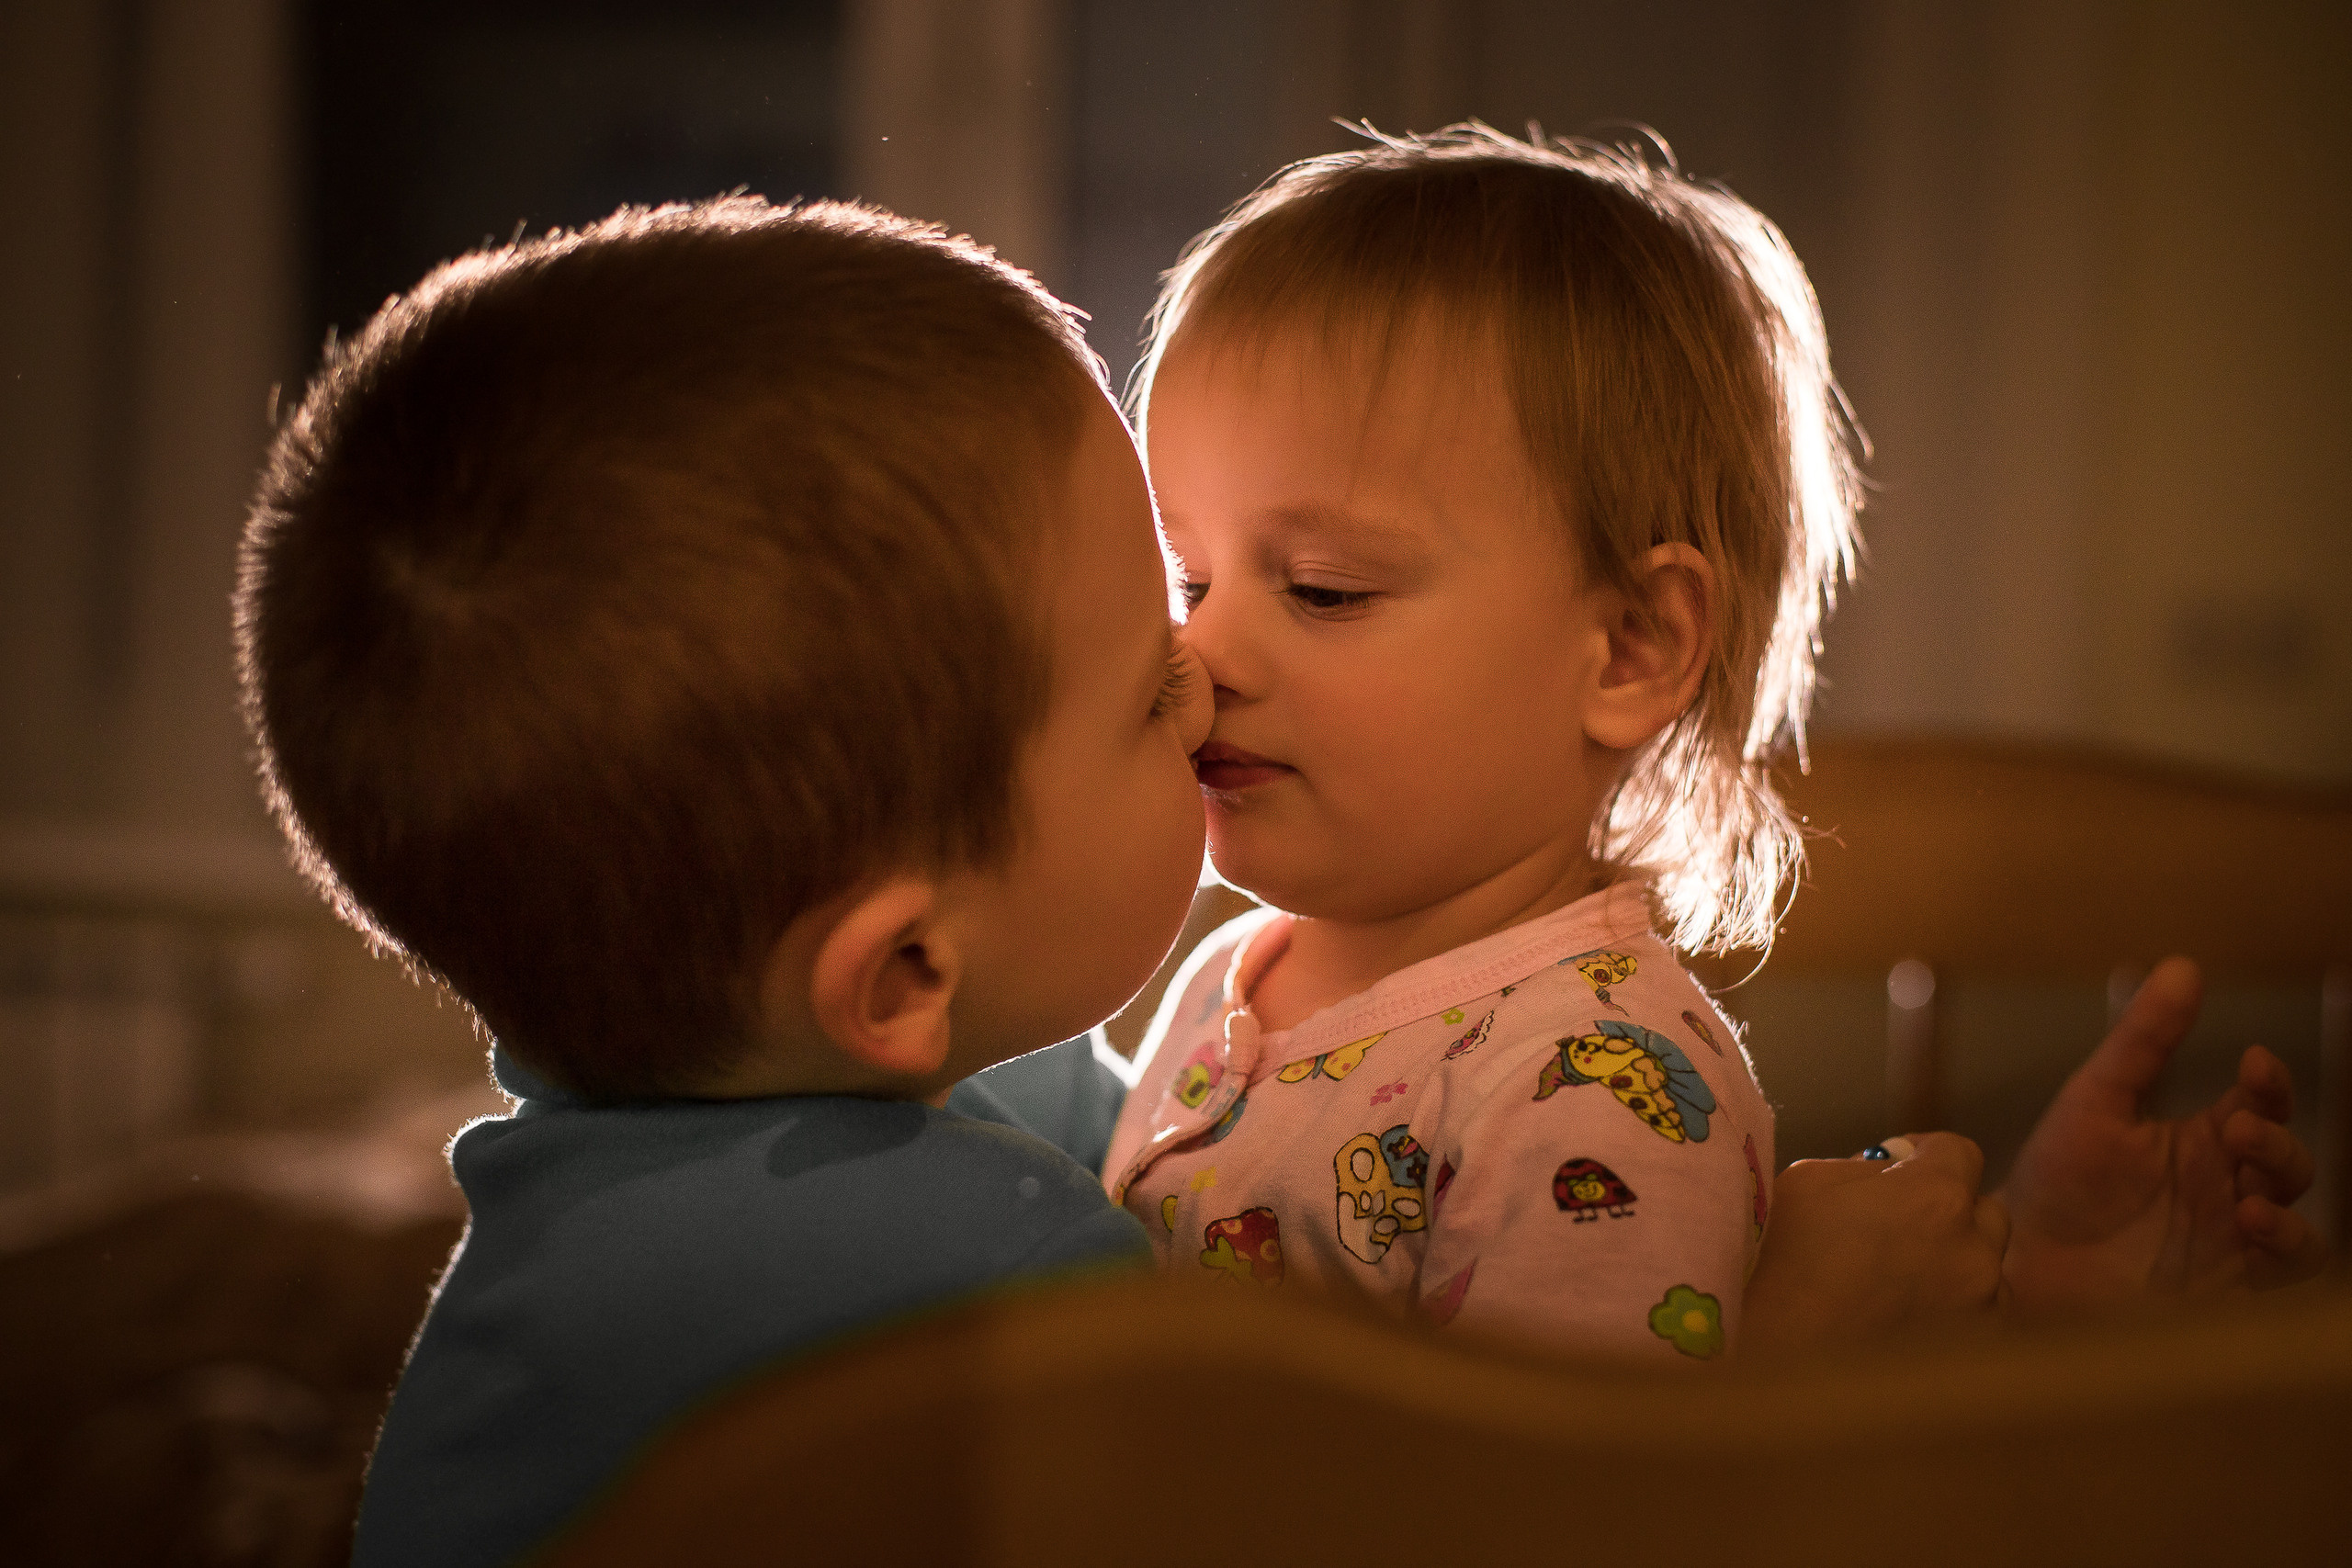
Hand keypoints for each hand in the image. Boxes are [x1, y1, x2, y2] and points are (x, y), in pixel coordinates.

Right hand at [1742, 1132, 2008, 1356]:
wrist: (1776, 1369)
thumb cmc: (1778, 1268)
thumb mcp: (1805, 1185)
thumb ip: (1863, 1167)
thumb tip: (1891, 1167)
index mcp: (1934, 1197)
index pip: (1959, 1151)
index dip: (1925, 1156)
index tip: (1900, 1170)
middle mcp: (1974, 1250)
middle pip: (1984, 1210)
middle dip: (1949, 1213)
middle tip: (1900, 1231)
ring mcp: (1984, 1309)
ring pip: (1987, 1271)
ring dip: (1956, 1269)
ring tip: (1900, 1290)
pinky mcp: (1981, 1356)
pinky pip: (1983, 1321)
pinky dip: (1956, 1318)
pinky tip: (1908, 1328)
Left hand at [1999, 956, 2322, 1310]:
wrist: (2018, 1260)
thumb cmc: (2055, 1179)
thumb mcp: (2095, 1100)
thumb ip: (2142, 1041)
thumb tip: (2185, 966)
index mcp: (2200, 1139)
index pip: (2260, 1100)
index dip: (2270, 1081)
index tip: (2254, 1062)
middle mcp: (2225, 1187)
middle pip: (2288, 1157)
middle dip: (2276, 1139)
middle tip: (2237, 1128)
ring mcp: (2231, 1240)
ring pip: (2299, 1215)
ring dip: (2283, 1196)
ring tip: (2245, 1195)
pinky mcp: (2227, 1288)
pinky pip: (2287, 1269)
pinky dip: (2287, 1246)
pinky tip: (2252, 1227)